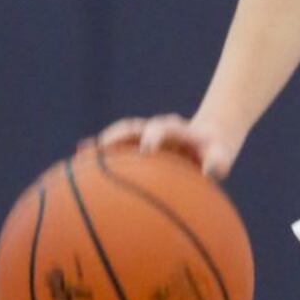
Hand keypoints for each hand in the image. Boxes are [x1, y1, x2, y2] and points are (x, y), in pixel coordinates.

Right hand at [92, 113, 238, 179]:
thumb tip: (210, 172)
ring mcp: (144, 137)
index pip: (162, 128)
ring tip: (82, 155)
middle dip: (118, 136)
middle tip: (102, 148)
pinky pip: (115, 149)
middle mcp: (155, 130)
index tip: (146, 149)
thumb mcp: (221, 156)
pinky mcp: (137, 146)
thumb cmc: (215, 152)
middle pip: (133, 127)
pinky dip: (98, 154)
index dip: (153, 136)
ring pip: (119, 137)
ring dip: (102, 145)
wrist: (207, 140)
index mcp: (176, 130)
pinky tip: (78, 163)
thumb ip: (218, 162)